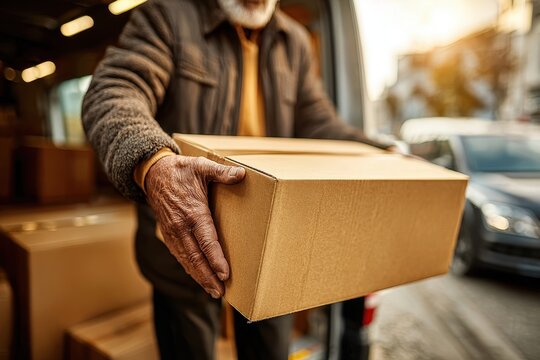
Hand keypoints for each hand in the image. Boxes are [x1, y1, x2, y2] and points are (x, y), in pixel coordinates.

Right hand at [145, 155, 245, 297]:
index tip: (224, 274)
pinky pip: (179, 255)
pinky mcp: (168, 234)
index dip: (215, 259)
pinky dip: (189, 269)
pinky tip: (198, 277)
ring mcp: (172, 232)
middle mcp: (181, 226)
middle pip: (195, 257)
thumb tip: (241, 173)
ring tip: (212, 291)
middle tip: (220, 293)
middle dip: (208, 277)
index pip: (206, 240)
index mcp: (193, 212)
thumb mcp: (201, 166)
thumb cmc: (180, 170)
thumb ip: (221, 172)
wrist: (153, 173)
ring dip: (199, 277)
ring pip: (186, 260)